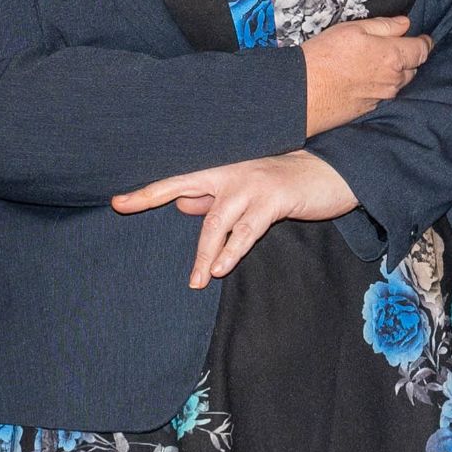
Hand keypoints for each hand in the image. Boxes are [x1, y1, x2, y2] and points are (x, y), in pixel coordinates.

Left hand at [111, 150, 361, 286]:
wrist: (333, 173)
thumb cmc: (289, 183)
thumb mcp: (248, 191)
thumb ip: (216, 199)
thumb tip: (184, 204)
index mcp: (224, 171)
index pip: (179, 180)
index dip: (148, 191)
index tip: (118, 202)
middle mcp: (232, 173)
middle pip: (185, 188)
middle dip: (151, 197)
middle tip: (123, 207)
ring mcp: (252, 185)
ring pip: (217, 220)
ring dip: (204, 253)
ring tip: (196, 280)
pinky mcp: (274, 200)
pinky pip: (247, 230)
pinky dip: (232, 250)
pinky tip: (220, 267)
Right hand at [303, 15, 425, 134]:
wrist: (302, 93)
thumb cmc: (325, 56)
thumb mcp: (353, 29)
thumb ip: (383, 26)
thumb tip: (405, 23)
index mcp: (393, 56)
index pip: (422, 50)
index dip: (424, 42)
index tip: (423, 39)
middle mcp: (393, 80)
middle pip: (413, 68)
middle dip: (408, 58)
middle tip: (393, 49)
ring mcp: (382, 97)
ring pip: (399, 83)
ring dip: (395, 74)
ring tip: (377, 64)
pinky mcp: (369, 109)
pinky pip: (384, 95)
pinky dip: (381, 86)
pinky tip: (364, 80)